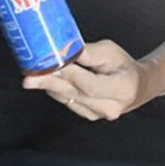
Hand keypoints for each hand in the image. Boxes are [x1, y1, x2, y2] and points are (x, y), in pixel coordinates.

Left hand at [24, 39, 147, 120]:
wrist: (134, 87)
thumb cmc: (123, 66)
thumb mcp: (111, 52)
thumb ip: (90, 53)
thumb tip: (67, 50)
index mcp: (121, 89)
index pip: (91, 85)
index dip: (71, 75)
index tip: (53, 65)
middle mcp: (110, 107)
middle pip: (75, 94)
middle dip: (50, 83)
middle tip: (29, 78)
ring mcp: (97, 114)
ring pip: (68, 99)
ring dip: (48, 87)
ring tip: (31, 76)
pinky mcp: (87, 115)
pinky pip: (67, 102)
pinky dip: (55, 91)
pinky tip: (45, 81)